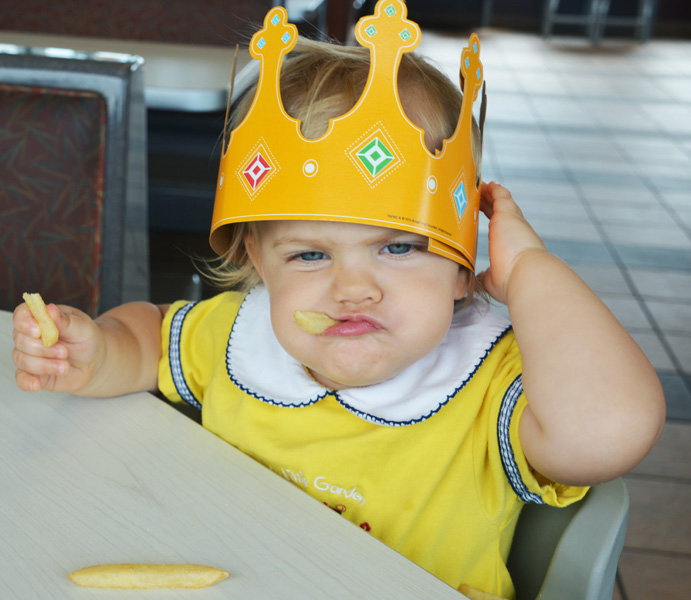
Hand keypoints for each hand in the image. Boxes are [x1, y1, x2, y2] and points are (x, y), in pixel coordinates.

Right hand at [12, 302, 104, 392]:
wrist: (94, 361)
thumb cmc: (87, 339)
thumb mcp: (83, 327)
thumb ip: (66, 320)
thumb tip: (50, 309)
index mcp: (41, 318)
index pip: (22, 315)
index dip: (25, 322)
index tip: (38, 331)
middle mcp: (31, 336)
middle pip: (21, 340)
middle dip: (42, 348)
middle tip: (64, 352)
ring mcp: (30, 355)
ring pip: (22, 359)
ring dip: (44, 365)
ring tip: (65, 366)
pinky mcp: (33, 373)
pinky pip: (21, 378)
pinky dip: (26, 381)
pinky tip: (36, 384)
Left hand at [477, 182, 546, 304]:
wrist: (526, 274)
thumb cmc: (512, 280)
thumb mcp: (492, 278)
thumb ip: (485, 275)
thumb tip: (479, 277)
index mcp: (511, 244)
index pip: (501, 227)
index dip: (492, 218)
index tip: (483, 213)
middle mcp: (514, 230)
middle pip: (502, 210)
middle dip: (490, 202)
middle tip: (478, 195)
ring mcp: (512, 221)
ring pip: (501, 201)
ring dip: (490, 193)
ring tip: (478, 185)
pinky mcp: (507, 214)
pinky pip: (500, 195)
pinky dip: (493, 189)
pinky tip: (485, 184)